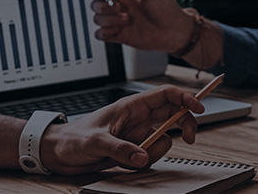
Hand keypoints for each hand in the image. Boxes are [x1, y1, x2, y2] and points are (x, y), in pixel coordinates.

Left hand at [38, 85, 205, 173]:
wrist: (58, 154)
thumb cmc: (72, 138)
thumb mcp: (95, 142)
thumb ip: (120, 149)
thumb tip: (141, 156)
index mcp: (130, 106)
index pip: (165, 94)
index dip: (185, 97)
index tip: (198, 108)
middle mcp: (137, 118)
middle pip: (173, 114)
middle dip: (184, 124)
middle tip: (189, 138)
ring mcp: (137, 134)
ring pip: (164, 138)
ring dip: (156, 150)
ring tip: (135, 157)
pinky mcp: (134, 149)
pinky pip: (151, 154)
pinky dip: (144, 162)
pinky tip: (126, 163)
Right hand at [88, 0, 193, 52]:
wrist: (175, 31)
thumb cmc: (167, 9)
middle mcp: (119, 6)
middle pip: (95, 4)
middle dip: (104, 6)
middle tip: (121, 8)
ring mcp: (118, 21)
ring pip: (97, 19)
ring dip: (109, 19)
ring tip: (128, 19)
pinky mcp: (119, 36)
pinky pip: (100, 34)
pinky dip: (105, 32)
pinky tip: (118, 30)